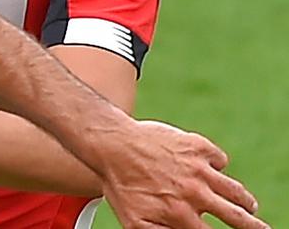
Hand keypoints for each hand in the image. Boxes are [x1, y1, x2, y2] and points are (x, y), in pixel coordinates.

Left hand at [99, 120, 265, 228]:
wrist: (110, 143)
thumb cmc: (121, 186)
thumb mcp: (135, 221)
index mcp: (180, 215)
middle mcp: (194, 193)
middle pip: (237, 216)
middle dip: (253, 226)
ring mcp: (198, 168)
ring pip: (234, 189)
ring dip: (244, 200)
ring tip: (249, 205)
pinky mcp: (197, 146)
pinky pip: (219, 159)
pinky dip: (217, 164)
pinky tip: (212, 169)